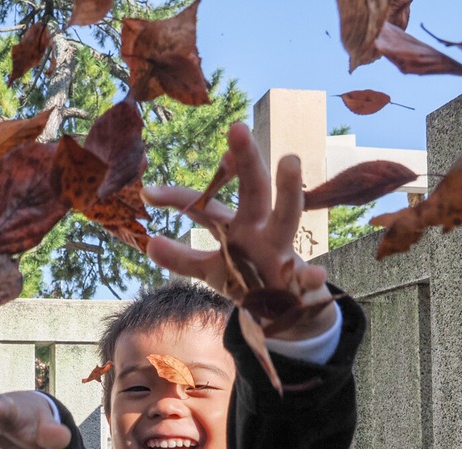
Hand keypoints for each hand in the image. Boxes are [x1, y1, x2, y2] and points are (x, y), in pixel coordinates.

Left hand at [141, 122, 334, 340]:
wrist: (287, 307)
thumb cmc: (248, 278)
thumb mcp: (211, 270)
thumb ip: (183, 258)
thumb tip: (149, 244)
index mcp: (236, 225)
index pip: (204, 205)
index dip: (178, 198)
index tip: (147, 193)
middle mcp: (261, 228)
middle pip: (253, 189)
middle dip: (247, 160)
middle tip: (236, 128)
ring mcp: (283, 250)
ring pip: (288, 215)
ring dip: (288, 189)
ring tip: (290, 159)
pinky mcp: (302, 279)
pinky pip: (309, 277)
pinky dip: (313, 276)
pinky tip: (314, 274)